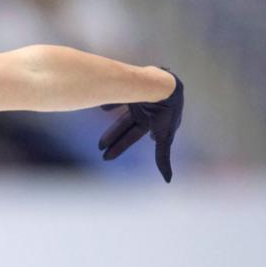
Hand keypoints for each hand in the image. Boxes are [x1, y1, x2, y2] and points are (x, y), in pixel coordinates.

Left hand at [97, 66, 184, 182]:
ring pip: (120, 112)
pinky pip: (119, 94)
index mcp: (153, 122)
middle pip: (125, 126)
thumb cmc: (166, 113)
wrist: (164, 85)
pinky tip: (102, 106)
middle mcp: (146, 111)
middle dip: (113, 138)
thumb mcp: (163, 137)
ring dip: (110, 122)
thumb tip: (168, 182)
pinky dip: (111, 102)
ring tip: (98, 126)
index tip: (106, 157)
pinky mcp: (133, 84)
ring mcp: (139, 98)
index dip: (120, 146)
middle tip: (99, 149)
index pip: (133, 136)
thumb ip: (162, 157)